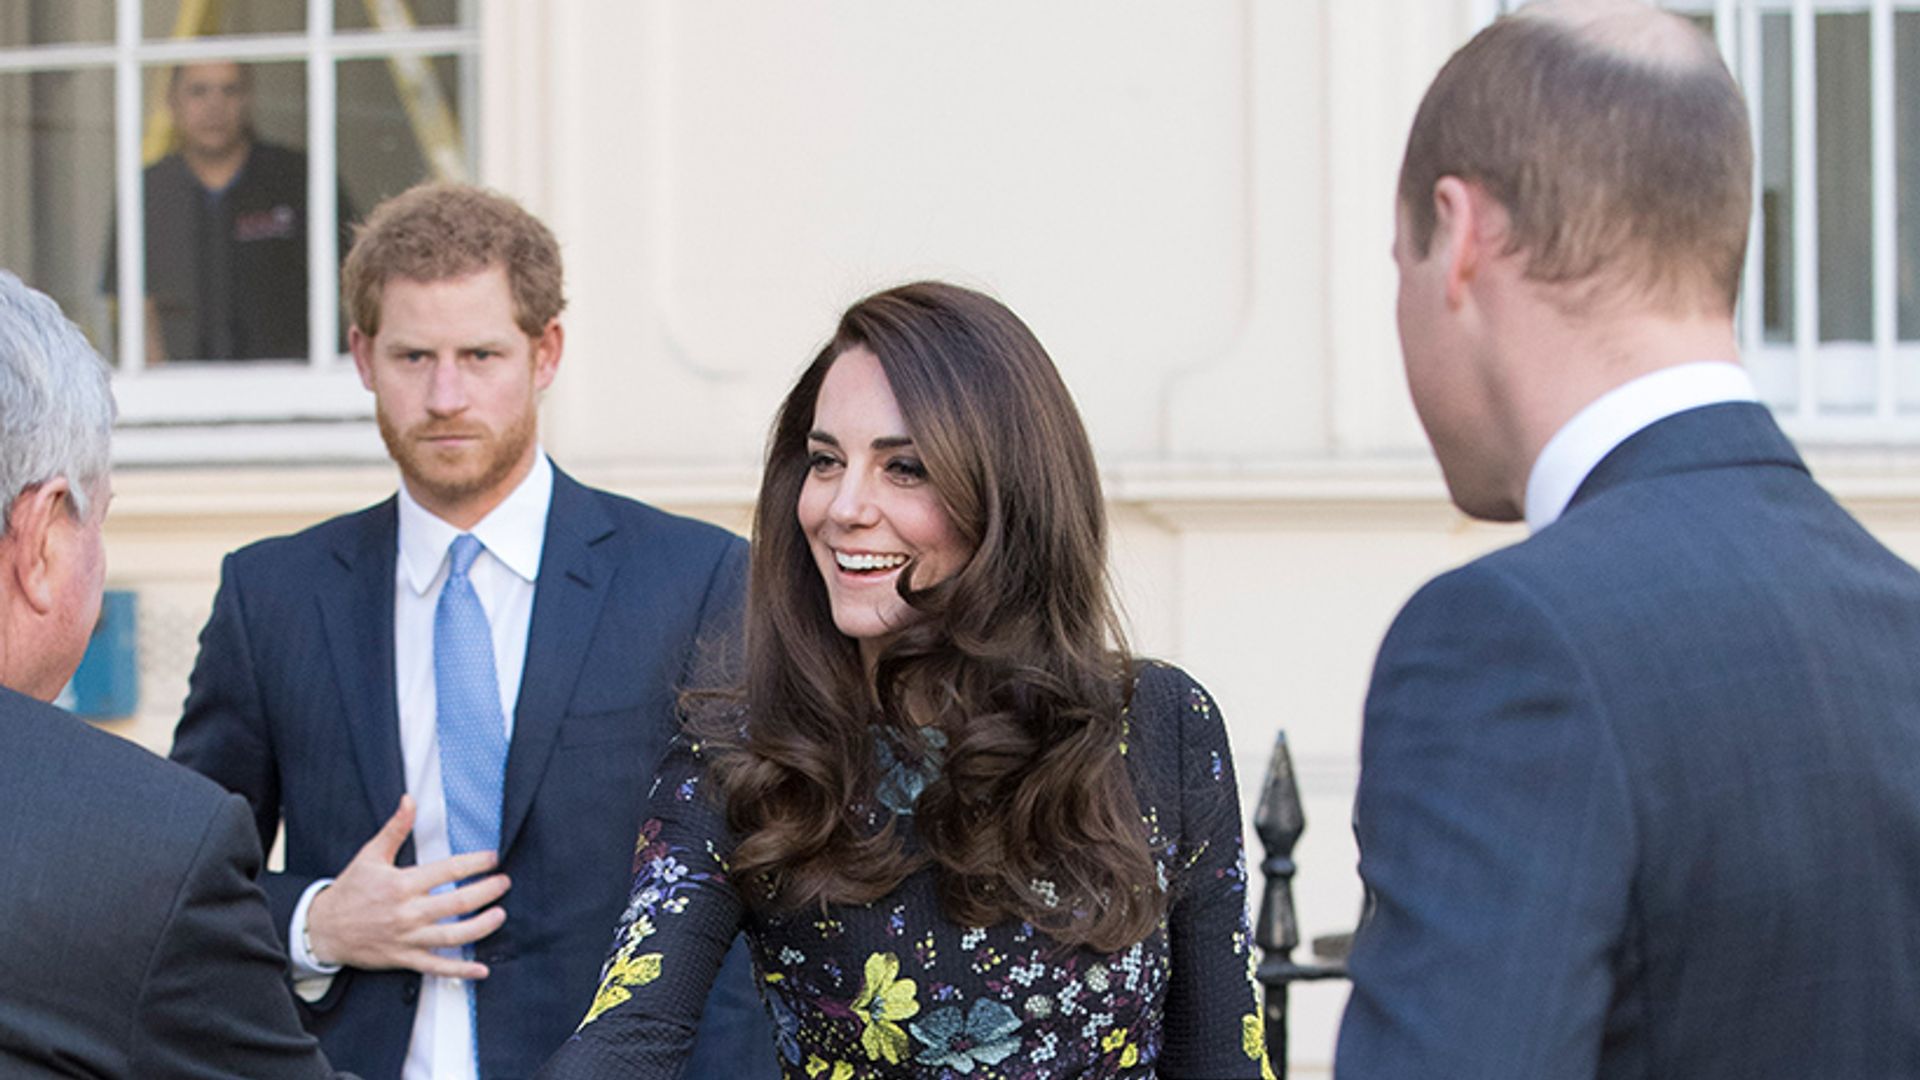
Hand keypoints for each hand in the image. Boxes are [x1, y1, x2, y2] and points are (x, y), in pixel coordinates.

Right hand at [306, 794, 510, 977]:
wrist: (323, 929)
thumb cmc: (349, 890)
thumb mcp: (370, 855)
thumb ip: (395, 828)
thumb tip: (409, 800)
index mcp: (401, 884)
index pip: (447, 870)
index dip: (475, 863)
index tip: (493, 858)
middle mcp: (407, 912)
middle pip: (457, 904)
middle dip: (486, 892)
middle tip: (504, 884)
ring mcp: (407, 938)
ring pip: (452, 936)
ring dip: (481, 927)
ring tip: (500, 915)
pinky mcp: (404, 959)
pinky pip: (436, 967)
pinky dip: (460, 971)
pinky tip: (481, 970)